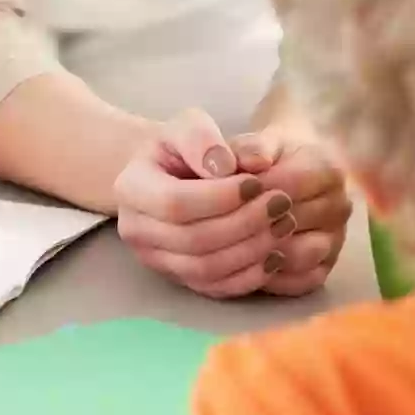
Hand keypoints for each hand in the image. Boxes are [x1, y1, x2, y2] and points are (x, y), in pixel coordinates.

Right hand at [115, 110, 297, 297]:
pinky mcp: (180, 280)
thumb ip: (202, 138)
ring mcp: (156, 260)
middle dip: (244, 223)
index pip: (174, 203)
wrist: (172, 177)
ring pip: (205, 268)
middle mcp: (136, 231)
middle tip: (281, 204)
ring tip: (284, 224)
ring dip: (251, 250)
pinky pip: (216, 288)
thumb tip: (227, 167)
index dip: (220, 197)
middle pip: (192, 240)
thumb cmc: (182, 149)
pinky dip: (250, 276)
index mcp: (131, 189)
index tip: (258, 182)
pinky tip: (277, 254)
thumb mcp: (187, 126)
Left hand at [230, 127, 352, 296]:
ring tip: (232, 244)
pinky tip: (247, 265)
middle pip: (292, 224)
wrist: (291, 167)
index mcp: (329, 170)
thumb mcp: (260, 140)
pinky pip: (301, 281)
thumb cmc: (270, 154)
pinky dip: (274, 277)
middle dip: (251, 224)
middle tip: (218, 223)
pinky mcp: (326, 265)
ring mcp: (336, 239)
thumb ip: (254, 147)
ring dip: (263, 252)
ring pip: (299, 256)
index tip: (218, 192)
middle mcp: (341, 207)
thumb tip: (250, 161)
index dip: (249, 191)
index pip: (287, 186)